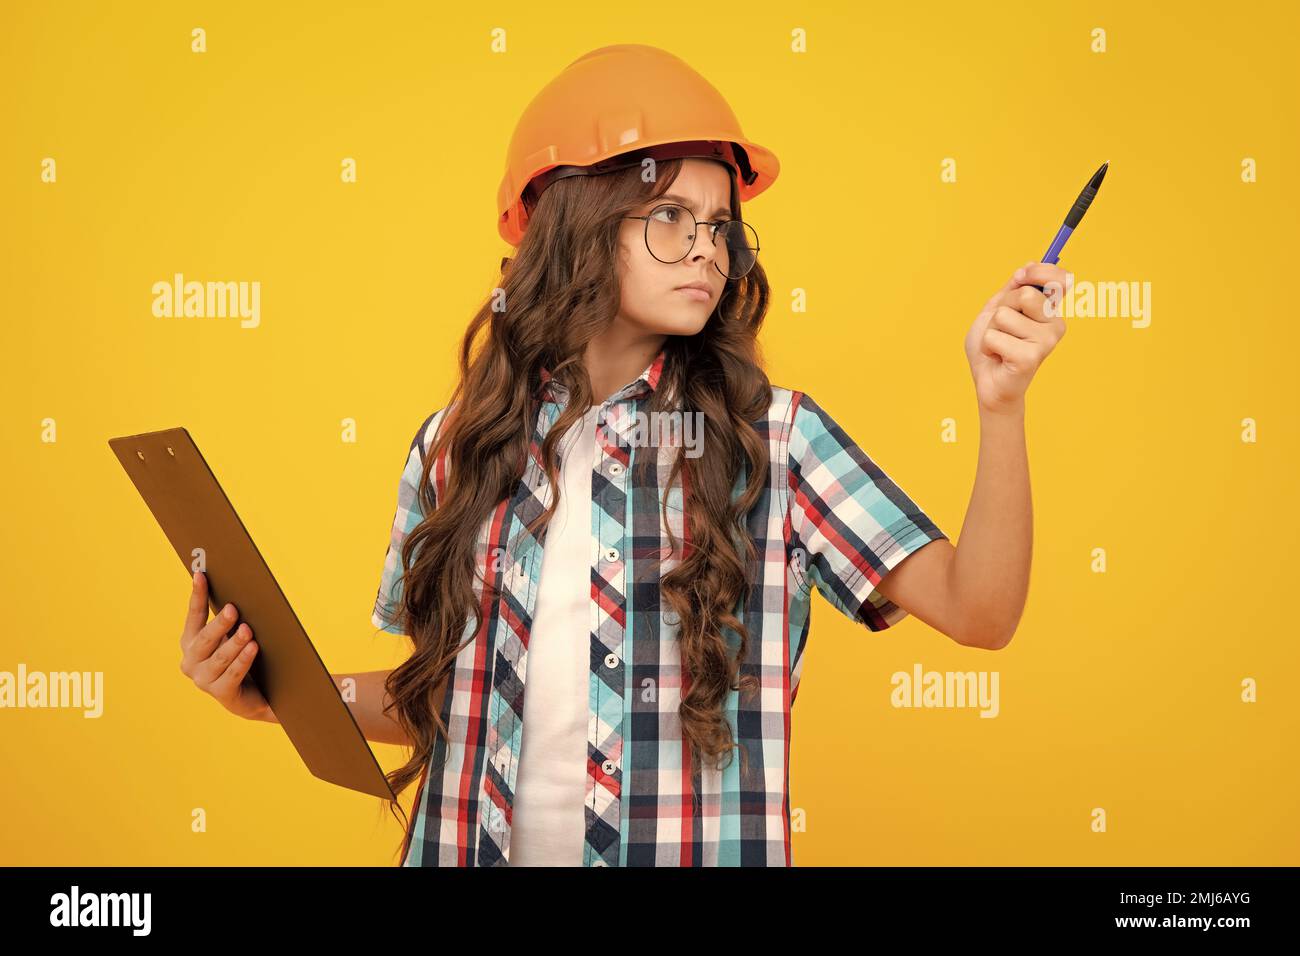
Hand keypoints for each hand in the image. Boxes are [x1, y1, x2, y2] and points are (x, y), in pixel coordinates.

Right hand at [179, 571, 273, 721]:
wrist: (255, 695)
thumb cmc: (242, 658)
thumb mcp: (232, 636)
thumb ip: (231, 620)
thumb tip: (242, 590)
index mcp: (191, 642)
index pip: (194, 615)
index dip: (198, 595)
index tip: (200, 574)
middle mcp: (191, 661)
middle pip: (205, 638)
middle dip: (220, 623)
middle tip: (234, 609)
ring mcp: (203, 680)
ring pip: (220, 658)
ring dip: (234, 643)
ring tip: (248, 630)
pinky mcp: (221, 694)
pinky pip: (232, 675)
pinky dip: (243, 660)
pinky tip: (253, 648)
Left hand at [964, 260, 1068, 414]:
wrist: (988, 383)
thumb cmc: (993, 347)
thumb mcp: (998, 309)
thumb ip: (1014, 288)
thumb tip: (1030, 263)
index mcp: (1050, 311)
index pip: (1061, 279)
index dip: (1041, 271)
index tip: (1020, 277)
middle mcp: (1055, 325)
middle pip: (1025, 294)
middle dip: (1001, 308)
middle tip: (1001, 328)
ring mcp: (1046, 342)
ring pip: (1004, 316)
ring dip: (991, 329)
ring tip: (998, 345)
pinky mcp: (1031, 358)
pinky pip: (994, 337)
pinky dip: (987, 346)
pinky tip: (997, 357)